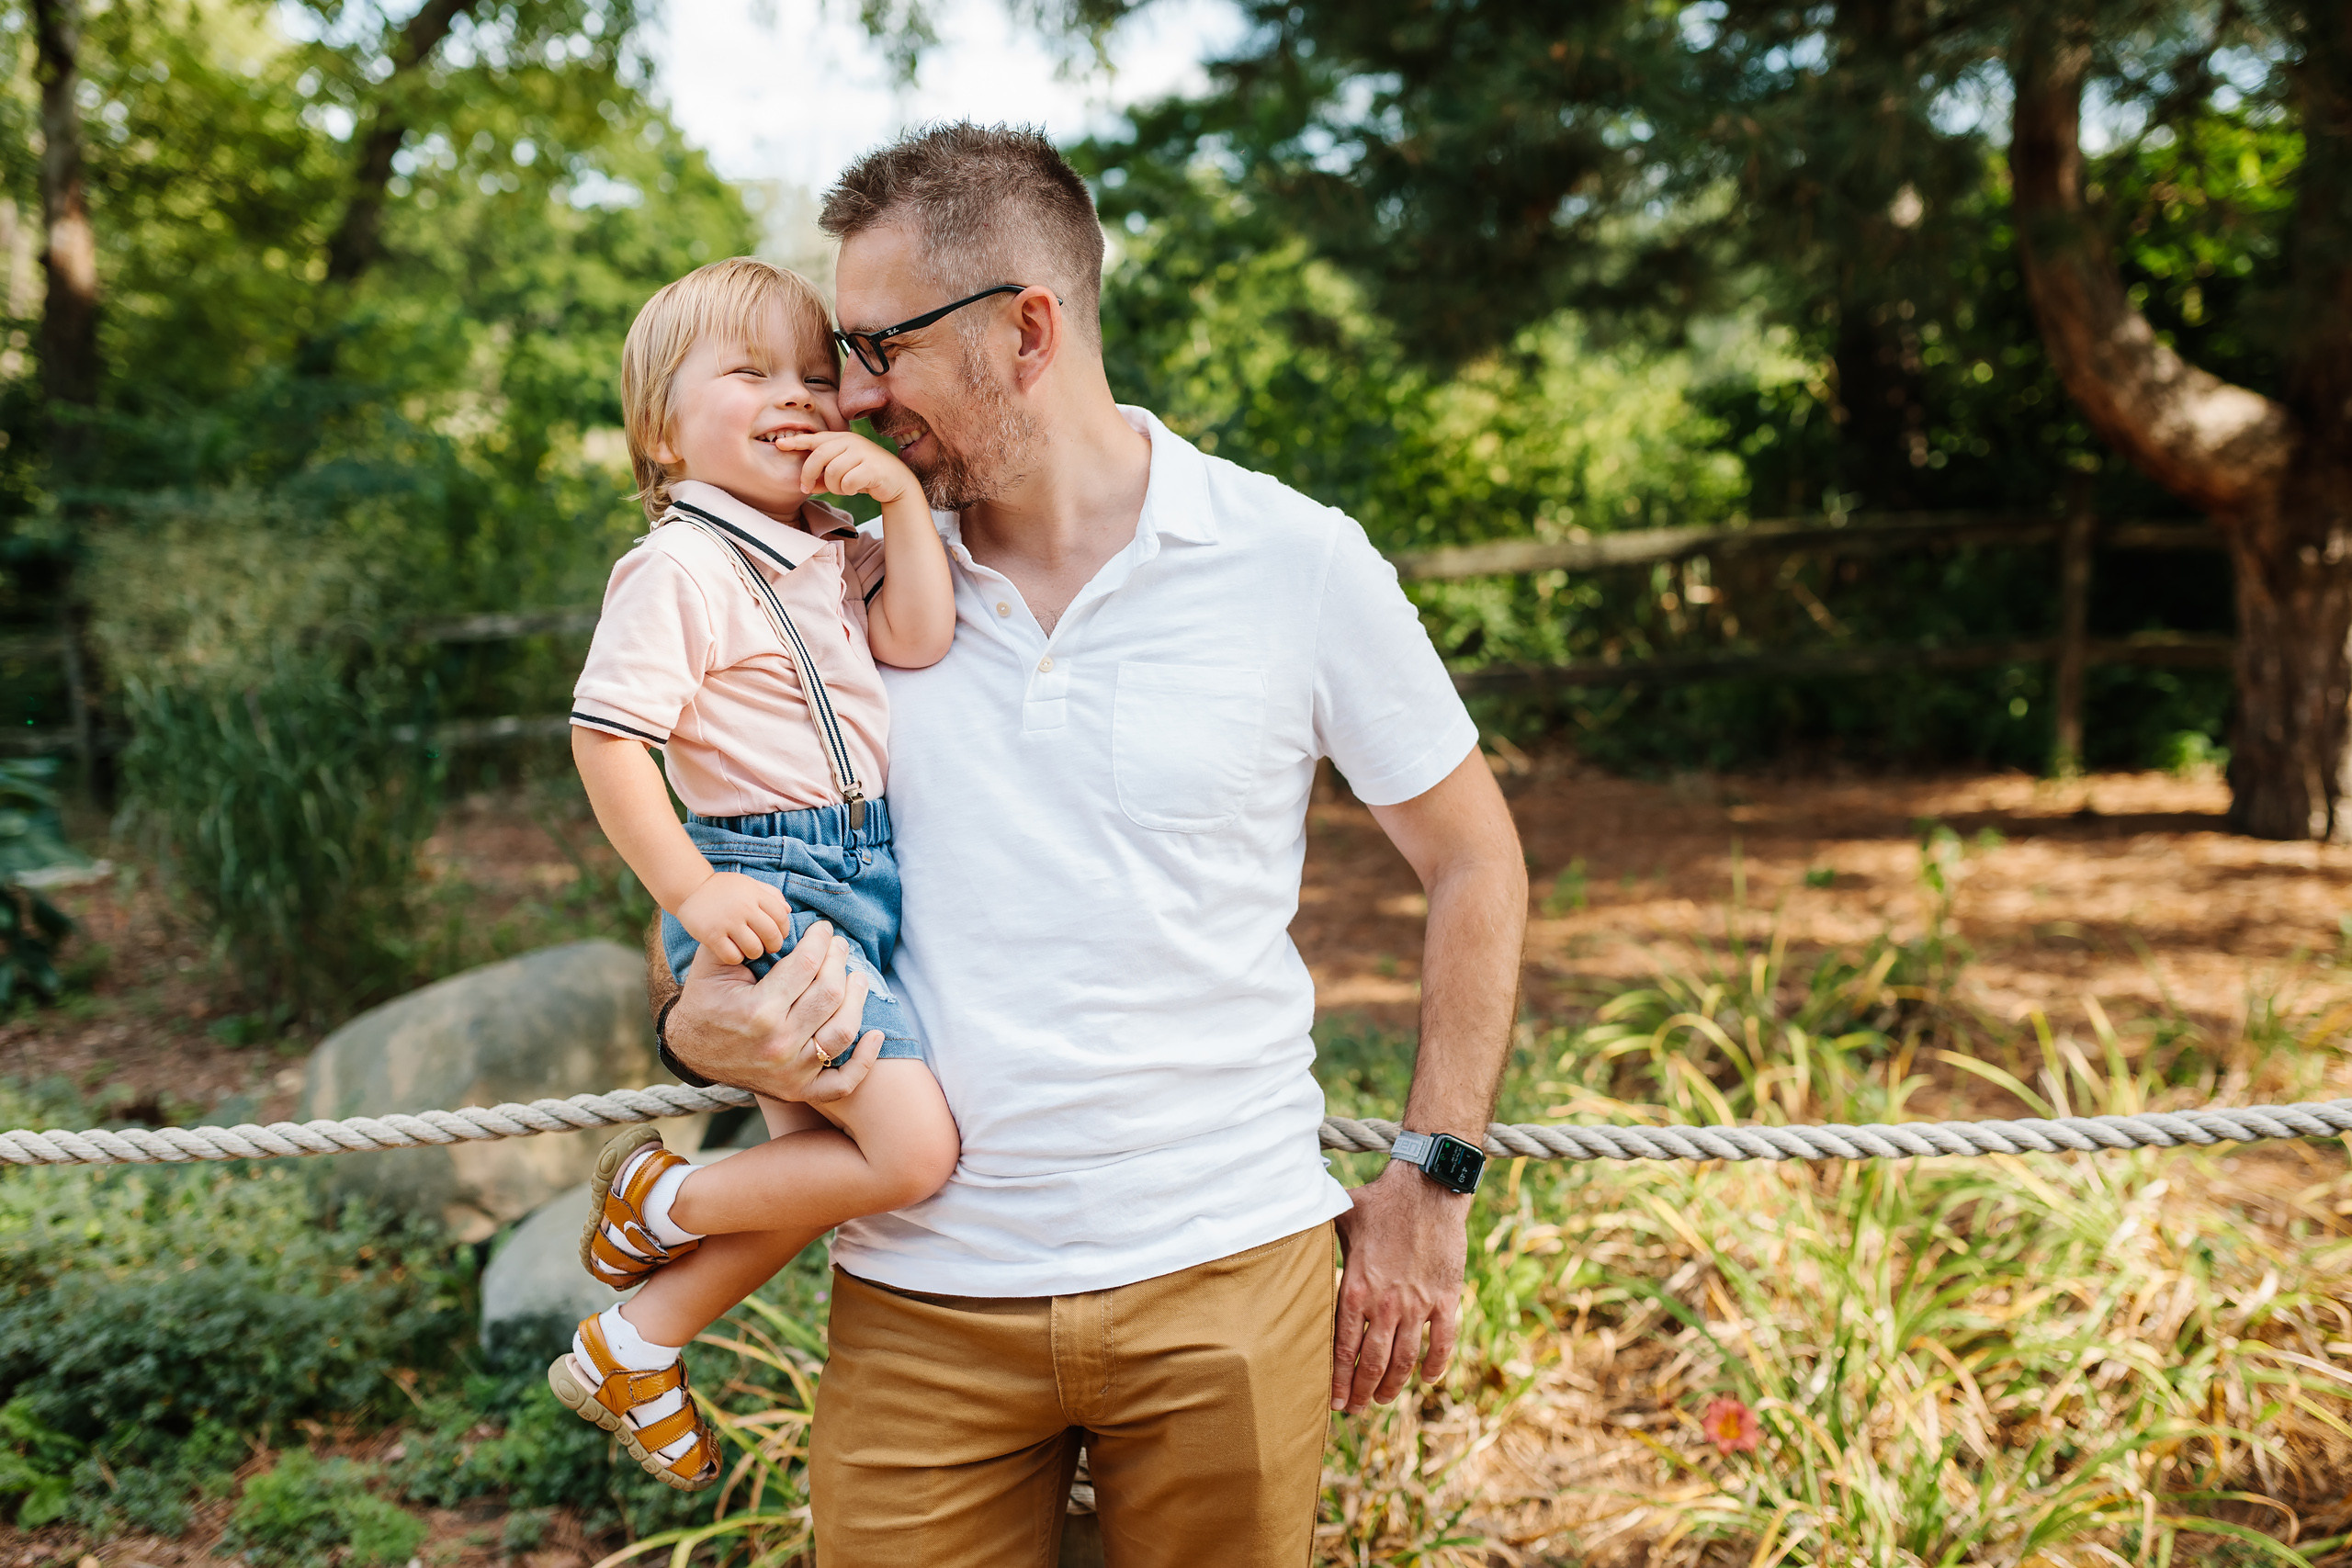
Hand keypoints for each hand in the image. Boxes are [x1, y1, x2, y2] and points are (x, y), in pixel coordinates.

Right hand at [667, 922, 885, 1104]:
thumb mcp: (714, 962)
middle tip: (840, 947)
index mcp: (758, 1011)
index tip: (825, 929)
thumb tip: (784, 915)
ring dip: (858, 999)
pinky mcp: (798, 1090)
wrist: (688, 1049)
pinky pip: (843, 1083)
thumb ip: (743, 937)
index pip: (808, 965)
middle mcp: (778, 1043)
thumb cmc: (706, 999)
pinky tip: (876, 1035)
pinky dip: (865, 1061)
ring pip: (843, 1031)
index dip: (821, 940)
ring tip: (858, 978)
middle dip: (840, 961)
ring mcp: (790, 1071)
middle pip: (830, 994)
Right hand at [675, 871, 793, 966]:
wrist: (689, 888)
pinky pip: (732, 956)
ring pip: (754, 948)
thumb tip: (788, 911)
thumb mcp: (749, 885)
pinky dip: (736, 958)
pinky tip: (733, 952)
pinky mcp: (711, 935)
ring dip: (755, 953)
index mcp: (755, 894)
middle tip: (768, 948)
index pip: (781, 917)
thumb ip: (771, 894)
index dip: (784, 930)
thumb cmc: (723, 888)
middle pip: (771, 934)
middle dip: (774, 945)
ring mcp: (727, 921)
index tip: (778, 935)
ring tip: (750, 949)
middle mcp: (743, 907)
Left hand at [776, 430, 916, 509]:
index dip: (796, 441)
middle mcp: (851, 442)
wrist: (896, 482)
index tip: (779, 444)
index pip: (815, 439)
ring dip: (834, 487)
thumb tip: (807, 485)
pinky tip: (856, 488)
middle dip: (809, 475)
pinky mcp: (872, 467)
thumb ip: (824, 476)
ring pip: (833, 472)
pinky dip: (848, 490)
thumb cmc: (865, 475)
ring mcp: (862, 452)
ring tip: (843, 488)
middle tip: (806, 488)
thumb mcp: (842, 473)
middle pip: (819, 457)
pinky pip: (848, 482)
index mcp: (841, 439)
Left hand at [1330, 1161, 1472, 1413]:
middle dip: (1361, 1392)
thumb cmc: (1379, 1199)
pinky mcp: (1445, 1297)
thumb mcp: (1340, 1217)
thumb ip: (1318, 1237)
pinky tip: (1428, 1378)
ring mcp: (1418, 1304)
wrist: (1428, 1187)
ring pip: (1405, 1359)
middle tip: (1354, 1409)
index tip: (1332, 1400)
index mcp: (1355, 1288)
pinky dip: (1435, 1365)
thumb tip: (1287, 1231)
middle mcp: (1385, 1303)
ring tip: (1382, 1400)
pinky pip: (1443, 1341)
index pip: (1342, 1346)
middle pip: (1372, 1362)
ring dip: (1393, 1386)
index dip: (1337, 1378)